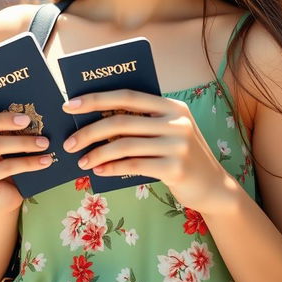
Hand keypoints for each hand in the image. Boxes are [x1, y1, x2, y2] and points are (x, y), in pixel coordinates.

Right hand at [0, 110, 53, 213]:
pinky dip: (28, 163)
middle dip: (4, 120)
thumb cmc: (6, 156)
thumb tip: (27, 108)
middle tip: (29, 121)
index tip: (21, 112)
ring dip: (23, 142)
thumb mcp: (4, 137)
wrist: (4, 192)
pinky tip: (45, 161)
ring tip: (44, 143)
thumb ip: (7, 123)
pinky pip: (4, 167)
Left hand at [62, 89, 234, 213]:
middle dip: (89, 131)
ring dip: (97, 154)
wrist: (213, 186)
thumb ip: (143, 122)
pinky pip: (134, 165)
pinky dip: (112, 168)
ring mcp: (178, 145)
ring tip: (81, 161)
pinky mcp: (176, 168)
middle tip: (69, 142)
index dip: (97, 98)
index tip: (70, 104)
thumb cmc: (182, 155)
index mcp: (172, 106)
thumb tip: (95, 119)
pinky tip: (99, 171)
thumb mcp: (169, 131)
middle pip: (122, 121)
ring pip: (124, 145)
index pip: (128, 96)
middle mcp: (176, 121)